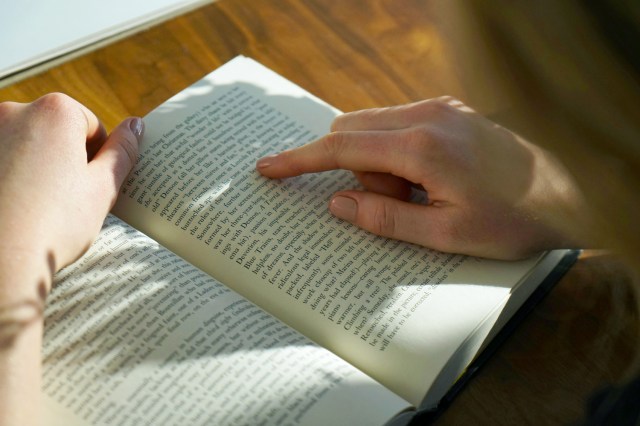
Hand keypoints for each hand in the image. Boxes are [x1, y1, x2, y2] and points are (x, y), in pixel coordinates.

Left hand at [0, 93, 143, 278]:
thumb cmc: (54, 225)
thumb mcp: (102, 188)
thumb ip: (122, 152)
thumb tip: (135, 126)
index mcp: (55, 112)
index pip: (91, 125)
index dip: (97, 158)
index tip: (90, 187)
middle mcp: (13, 111)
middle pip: (55, 130)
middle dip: (64, 159)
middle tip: (66, 200)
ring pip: (25, 144)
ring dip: (35, 166)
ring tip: (36, 206)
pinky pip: (1, 158)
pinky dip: (9, 175)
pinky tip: (13, 205)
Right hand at [257, 97, 584, 258]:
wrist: (568, 191)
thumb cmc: (512, 219)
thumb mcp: (446, 236)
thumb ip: (385, 219)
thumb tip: (338, 204)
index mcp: (422, 148)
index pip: (341, 149)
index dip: (299, 160)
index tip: (268, 168)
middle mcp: (427, 116)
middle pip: (352, 132)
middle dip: (353, 170)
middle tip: (395, 203)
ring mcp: (439, 108)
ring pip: (373, 127)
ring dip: (378, 163)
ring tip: (424, 196)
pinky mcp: (448, 109)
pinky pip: (398, 124)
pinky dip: (395, 153)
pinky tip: (430, 179)